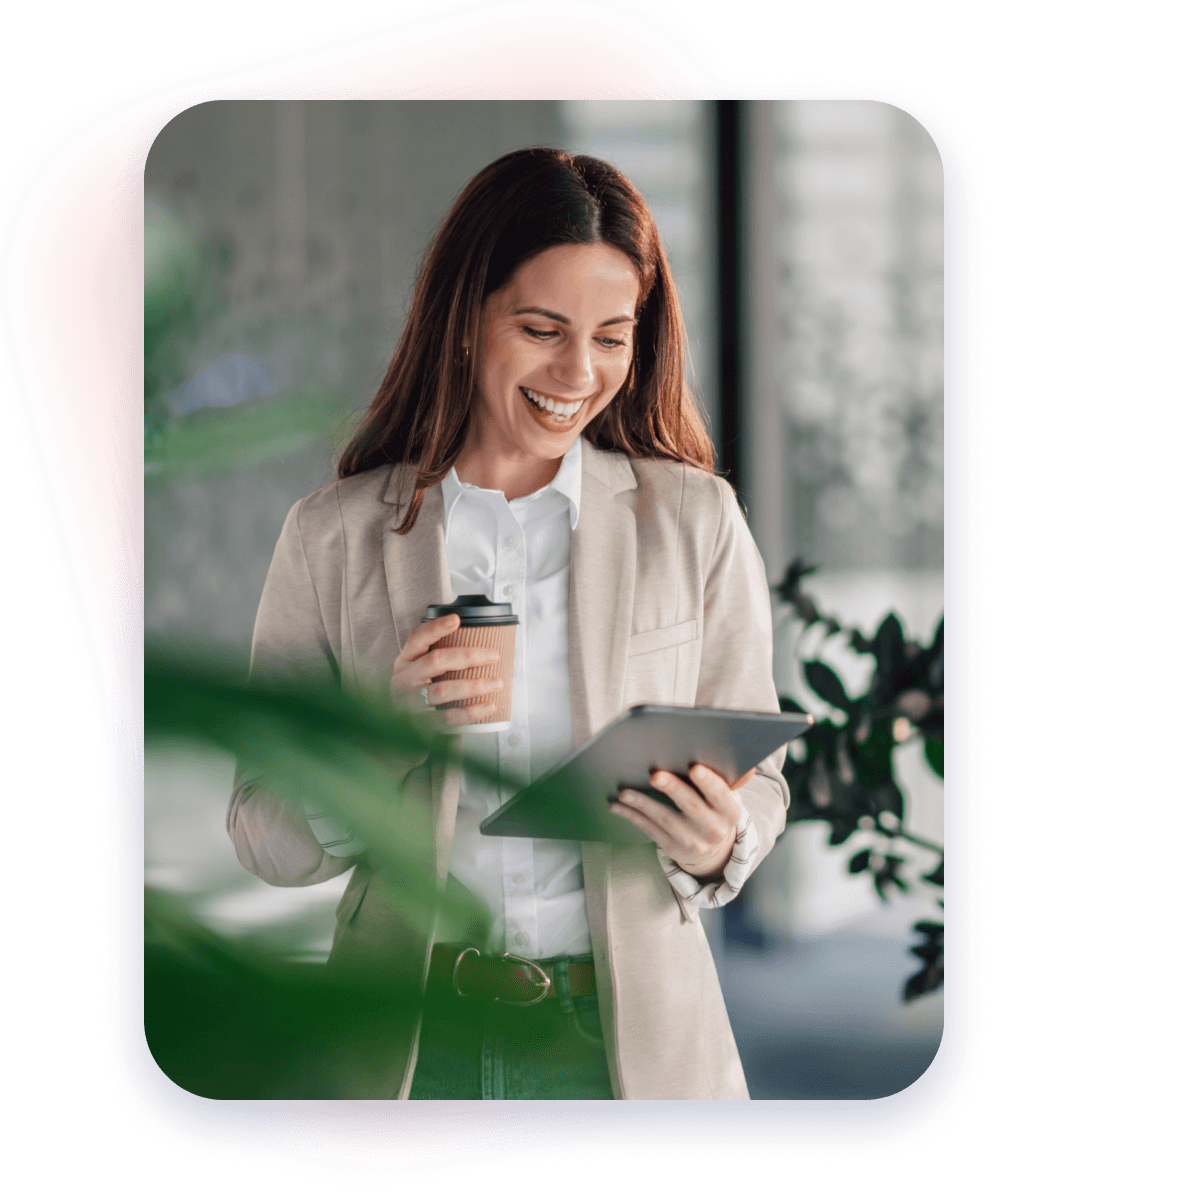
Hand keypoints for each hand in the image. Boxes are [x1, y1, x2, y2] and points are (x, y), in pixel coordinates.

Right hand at [391, 613, 502, 727]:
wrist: (403, 729)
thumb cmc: (419, 691)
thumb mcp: (421, 670)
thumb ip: (443, 657)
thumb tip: (485, 647)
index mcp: (406, 661)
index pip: (417, 638)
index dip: (436, 628)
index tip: (456, 620)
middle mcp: (405, 679)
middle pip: (434, 662)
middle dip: (467, 656)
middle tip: (493, 656)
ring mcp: (412, 702)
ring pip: (442, 690)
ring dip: (473, 686)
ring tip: (496, 683)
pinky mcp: (423, 723)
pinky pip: (449, 717)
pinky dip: (471, 712)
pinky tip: (488, 706)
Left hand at [609, 764, 740, 882]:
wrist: (713, 849)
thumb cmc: (713, 810)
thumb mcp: (723, 800)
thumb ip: (715, 780)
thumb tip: (695, 750)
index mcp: (729, 811)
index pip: (720, 795)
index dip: (708, 782)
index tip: (695, 768)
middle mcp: (714, 829)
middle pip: (691, 806)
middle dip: (672, 789)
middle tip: (655, 775)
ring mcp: (693, 841)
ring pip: (665, 819)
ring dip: (643, 803)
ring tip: (625, 792)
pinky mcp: (673, 848)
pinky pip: (650, 829)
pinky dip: (632, 815)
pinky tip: (618, 805)